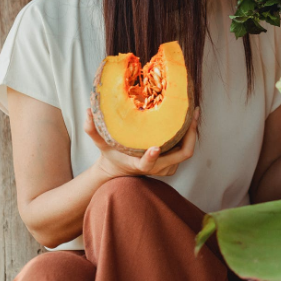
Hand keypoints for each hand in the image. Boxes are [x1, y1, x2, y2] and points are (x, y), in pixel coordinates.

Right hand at [84, 108, 198, 179]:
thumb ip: (93, 130)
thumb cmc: (112, 155)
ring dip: (191, 133)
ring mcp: (167, 167)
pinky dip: (188, 135)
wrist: (120, 169)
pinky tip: (187, 119)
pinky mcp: (173, 163)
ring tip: (192, 111)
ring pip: (185, 151)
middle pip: (180, 155)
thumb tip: (88, 111)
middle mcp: (156, 168)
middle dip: (189, 135)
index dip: (152, 157)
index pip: (147, 164)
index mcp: (139, 164)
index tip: (154, 147)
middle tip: (192, 114)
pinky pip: (185, 149)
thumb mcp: (100, 143)